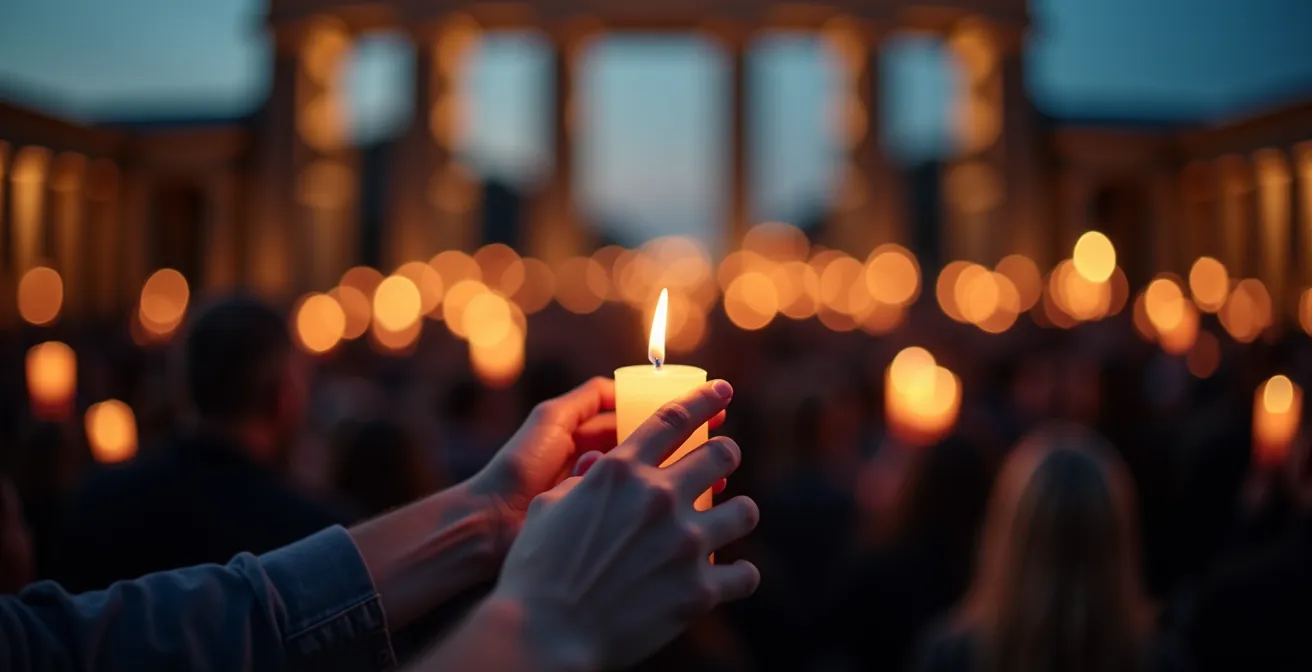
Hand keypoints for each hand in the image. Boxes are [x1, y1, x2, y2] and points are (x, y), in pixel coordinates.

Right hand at [490, 380, 760, 670]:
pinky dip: (740, 575)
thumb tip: (601, 469)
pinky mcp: (699, 590)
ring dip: (738, 512)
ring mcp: (685, 543)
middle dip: (726, 453)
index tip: (724, 391)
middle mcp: (660, 498)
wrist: (544, 633)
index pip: (673, 420)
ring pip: (743, 511)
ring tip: (732, 518)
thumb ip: (585, 483)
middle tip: (724, 460)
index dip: (703, 399)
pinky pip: (744, 574)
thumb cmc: (536, 572)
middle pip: (718, 455)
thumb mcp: (549, 509)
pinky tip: (733, 577)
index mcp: (622, 472)